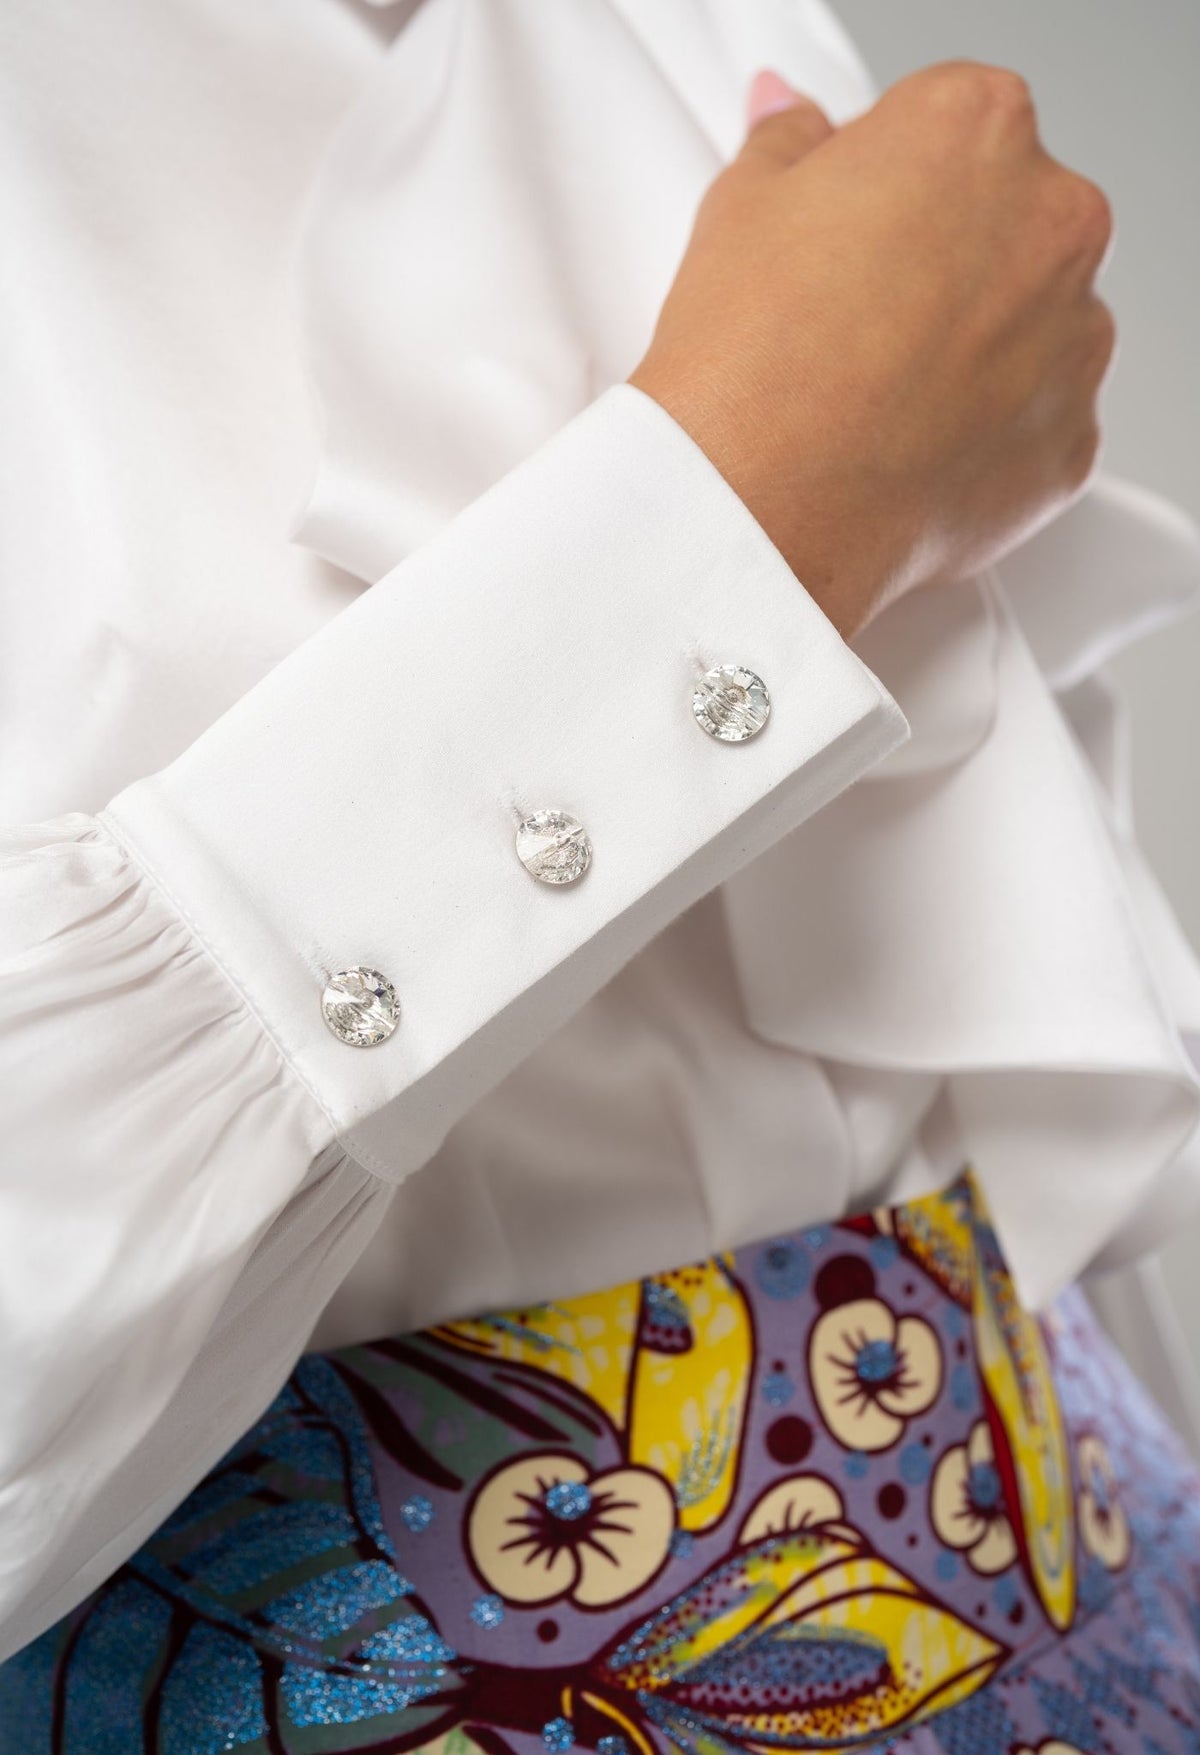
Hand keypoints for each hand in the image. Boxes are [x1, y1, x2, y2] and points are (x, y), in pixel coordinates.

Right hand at [629, 63, 1114, 637]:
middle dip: (939, 264)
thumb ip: (789, 149)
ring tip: (871, 395)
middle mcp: (1050, 225)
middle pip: (1004, 223)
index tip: (844, 234)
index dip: (884, 185)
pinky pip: (1033, 426)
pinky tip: (903, 450)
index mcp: (976, 133)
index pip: (948, 128)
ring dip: (970, 350)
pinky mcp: (1068, 445)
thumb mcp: (738, 211)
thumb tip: (794, 132)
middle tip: (847, 319)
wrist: (762, 512)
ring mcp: (1073, 343)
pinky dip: (982, 438)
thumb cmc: (749, 364)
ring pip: (1029, 328)